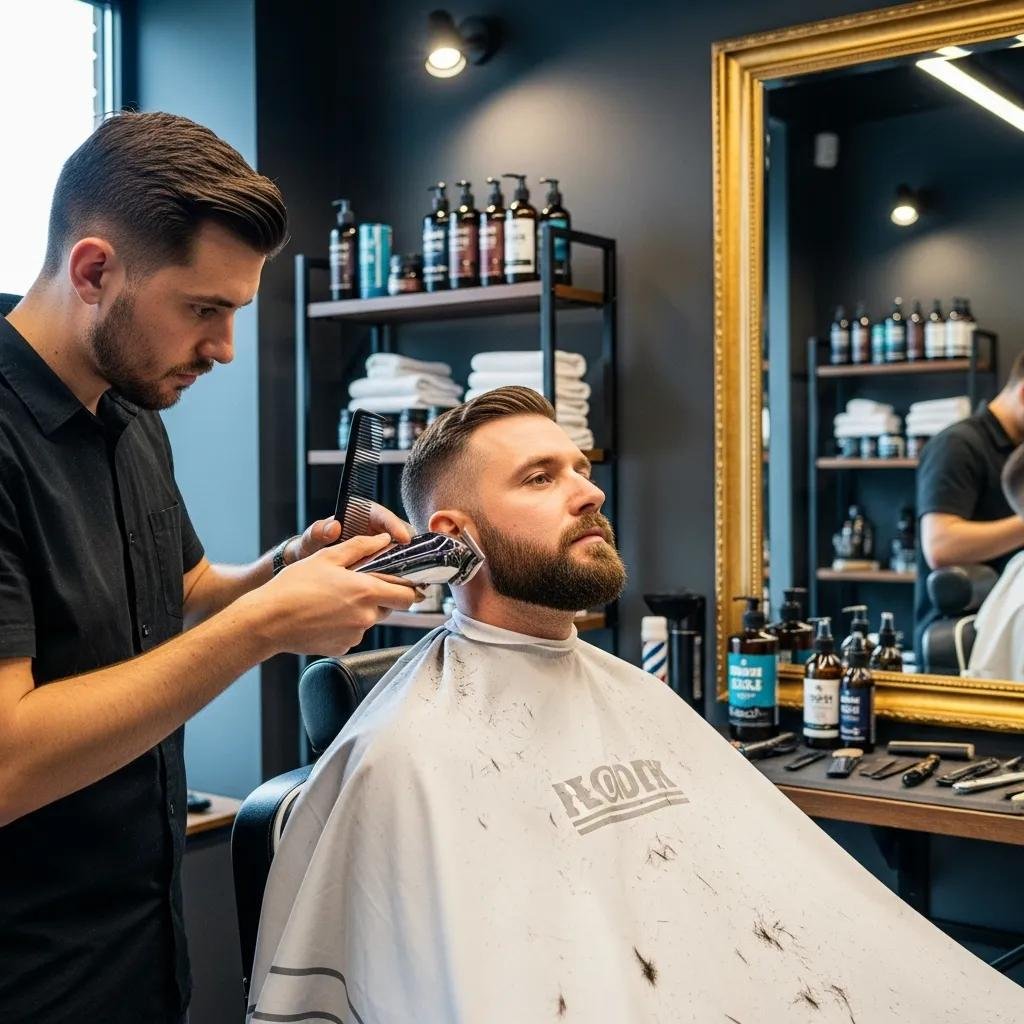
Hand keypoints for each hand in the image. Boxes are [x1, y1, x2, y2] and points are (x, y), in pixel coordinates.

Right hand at [254, 533, 420, 656]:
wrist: (268, 620)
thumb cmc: (294, 586)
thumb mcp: (327, 558)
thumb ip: (360, 547)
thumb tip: (384, 540)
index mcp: (367, 592)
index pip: (407, 595)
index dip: (407, 587)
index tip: (400, 580)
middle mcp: (366, 617)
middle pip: (390, 607)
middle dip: (380, 596)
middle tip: (357, 585)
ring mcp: (355, 635)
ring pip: (369, 620)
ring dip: (360, 609)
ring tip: (333, 599)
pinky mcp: (342, 648)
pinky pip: (353, 634)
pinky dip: (345, 625)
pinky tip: (325, 615)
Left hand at [288, 503, 413, 563]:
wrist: (306, 567)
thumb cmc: (309, 547)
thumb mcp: (311, 539)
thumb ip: (318, 532)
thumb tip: (333, 528)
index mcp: (361, 516)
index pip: (383, 516)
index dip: (395, 526)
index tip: (403, 538)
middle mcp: (373, 531)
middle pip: (398, 534)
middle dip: (407, 546)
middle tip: (413, 560)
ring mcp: (378, 549)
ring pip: (399, 553)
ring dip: (405, 563)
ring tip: (411, 575)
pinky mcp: (379, 565)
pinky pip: (392, 568)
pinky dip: (397, 575)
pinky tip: (399, 586)